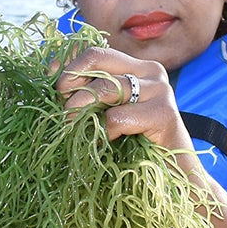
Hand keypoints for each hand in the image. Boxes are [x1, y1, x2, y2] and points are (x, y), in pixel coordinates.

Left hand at [52, 46, 190, 148]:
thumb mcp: (106, 113)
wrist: (174, 176)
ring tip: (76, 130)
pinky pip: (118, 117)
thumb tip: (52, 73)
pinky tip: (109, 143)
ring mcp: (160, 89)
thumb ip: (87, 93)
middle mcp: (150, 71)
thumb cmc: (136, 145)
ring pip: (104, 88)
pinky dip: (106, 132)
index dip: (68, 66)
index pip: (95, 51)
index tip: (55, 89)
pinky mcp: (164, 113)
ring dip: (81, 112)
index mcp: (136, 67)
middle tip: (64, 110)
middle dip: (71, 82)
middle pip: (97, 58)